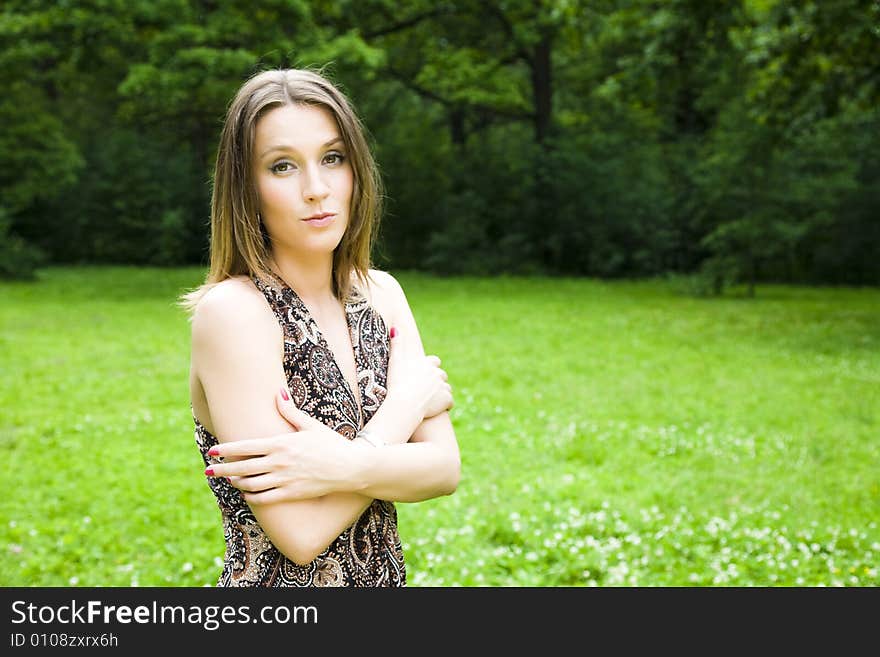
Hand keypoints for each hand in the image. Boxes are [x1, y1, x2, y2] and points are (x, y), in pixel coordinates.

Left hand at [205, 389, 359, 504]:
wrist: (349, 468)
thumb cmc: (331, 444)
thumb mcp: (310, 425)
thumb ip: (290, 411)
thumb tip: (278, 392)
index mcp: (281, 443)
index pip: (246, 447)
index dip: (226, 450)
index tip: (212, 451)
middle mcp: (279, 463)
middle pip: (242, 468)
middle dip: (222, 469)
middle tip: (208, 470)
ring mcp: (284, 480)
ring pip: (250, 484)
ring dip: (236, 482)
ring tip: (230, 479)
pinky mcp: (291, 494)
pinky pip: (264, 498)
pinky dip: (251, 496)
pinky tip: (247, 493)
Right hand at [386, 328, 452, 418]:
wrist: (404, 404)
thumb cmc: (397, 383)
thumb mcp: (395, 362)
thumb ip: (396, 345)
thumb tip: (395, 328)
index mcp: (427, 364)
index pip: (434, 362)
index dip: (430, 367)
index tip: (424, 374)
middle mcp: (438, 373)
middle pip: (442, 376)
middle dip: (436, 381)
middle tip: (427, 390)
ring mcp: (443, 386)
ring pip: (446, 388)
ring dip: (441, 393)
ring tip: (431, 400)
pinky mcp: (447, 399)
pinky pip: (449, 402)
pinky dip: (445, 405)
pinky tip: (437, 409)